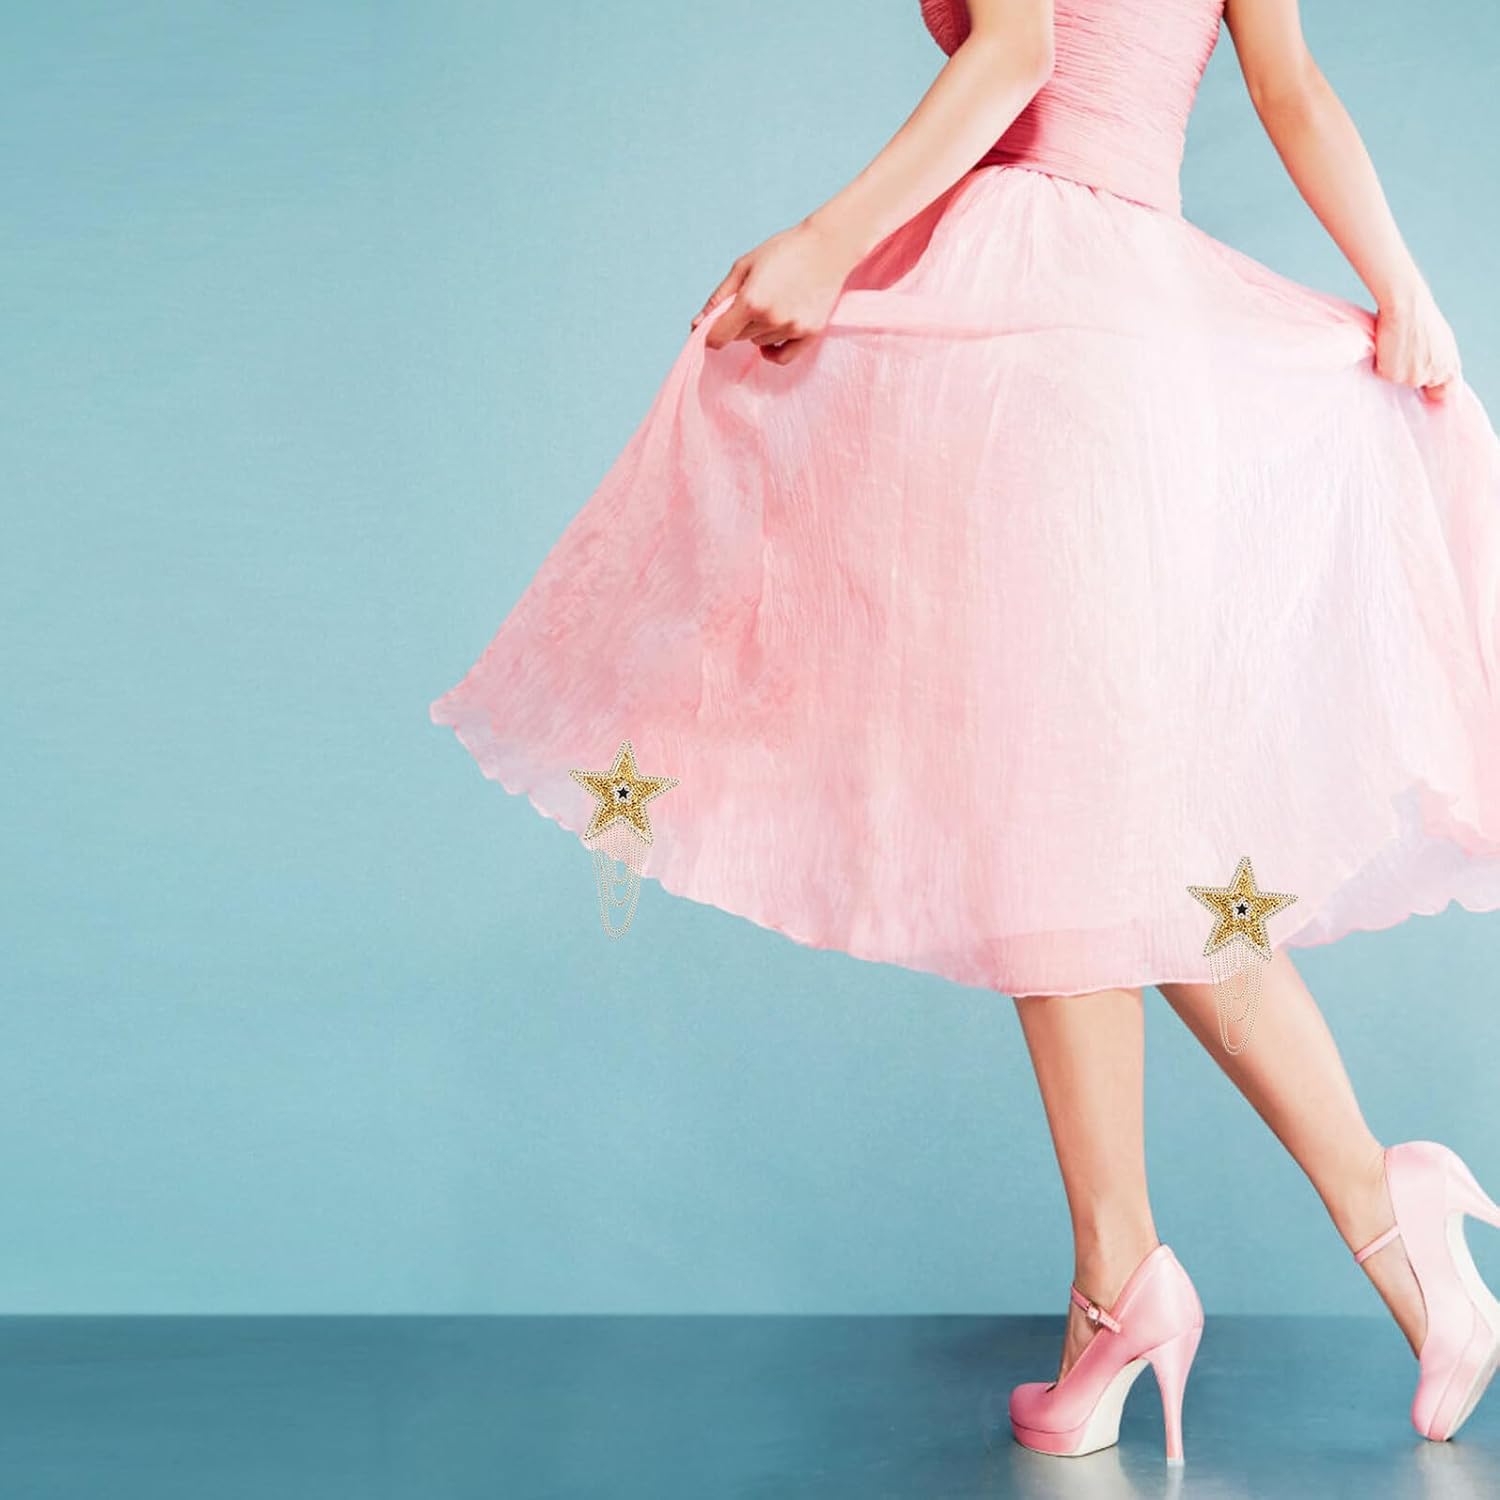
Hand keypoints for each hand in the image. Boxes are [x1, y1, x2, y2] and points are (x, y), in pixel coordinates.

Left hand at [692, 217, 859, 364]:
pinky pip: (782, 358)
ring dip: (759, 330)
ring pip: (760, 343)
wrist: (829, 246)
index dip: (711, 334)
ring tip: (775, 302)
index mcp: (750, 301)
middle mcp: (771, 319)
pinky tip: (772, 338)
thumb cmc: (783, 250)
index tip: (713, 328)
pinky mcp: (810, 334)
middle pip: (739, 338)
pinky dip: (773, 352)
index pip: (718, 337)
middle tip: (754, 298)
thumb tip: (695, 325)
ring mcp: (792, 328)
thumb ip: (719, 298)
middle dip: (739, 323)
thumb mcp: (744, 266)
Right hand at [1374, 282, 1460, 403]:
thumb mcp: (1442, 341)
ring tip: (1396, 345)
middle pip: (1418, 384)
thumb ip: (1440, 360)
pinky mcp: (1393, 375)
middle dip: (1411, 372)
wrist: (1407, 307)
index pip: (1445, 391)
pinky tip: (1387, 346)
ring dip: (1395, 367)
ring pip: (1399, 380)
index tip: (1426, 386)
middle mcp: (1432, 376)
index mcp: (1449, 367)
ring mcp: (1412, 378)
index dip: (1435, 390)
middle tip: (1406, 354)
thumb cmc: (1422, 317)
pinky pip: (1383, 374)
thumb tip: (1433, 369)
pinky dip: (1382, 363)